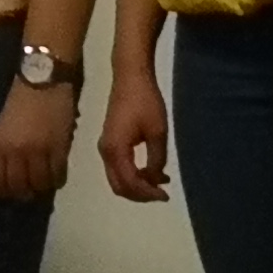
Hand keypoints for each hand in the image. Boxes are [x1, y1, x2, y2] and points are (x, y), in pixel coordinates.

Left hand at [0, 80, 74, 200]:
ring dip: (41, 188)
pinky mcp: (59, 148)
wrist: (42, 77)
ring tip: (42, 186)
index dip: (3, 191)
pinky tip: (56, 177)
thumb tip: (11, 168)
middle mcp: (17, 153)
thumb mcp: (3, 124)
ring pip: (40, 185)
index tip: (7, 193)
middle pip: (19, 187)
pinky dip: (57, 179)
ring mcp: (39, 152)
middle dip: (22, 194)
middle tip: (27, 193)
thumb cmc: (19, 96)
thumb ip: (5, 147)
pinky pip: (58, 174)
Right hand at [99, 69, 170, 201]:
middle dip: (140, 194)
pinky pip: (119, 168)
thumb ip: (156, 160)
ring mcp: (105, 147)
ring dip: (137, 185)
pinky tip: (151, 171)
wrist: (130, 77)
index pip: (129, 183)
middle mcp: (105, 152)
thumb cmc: (145, 102)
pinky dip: (133, 175)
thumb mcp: (157, 132)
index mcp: (115, 150)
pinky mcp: (109, 142)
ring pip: (118, 179)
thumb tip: (155, 179)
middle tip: (162, 193)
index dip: (147, 193)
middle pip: (119, 186)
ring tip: (160, 183)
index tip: (166, 195)